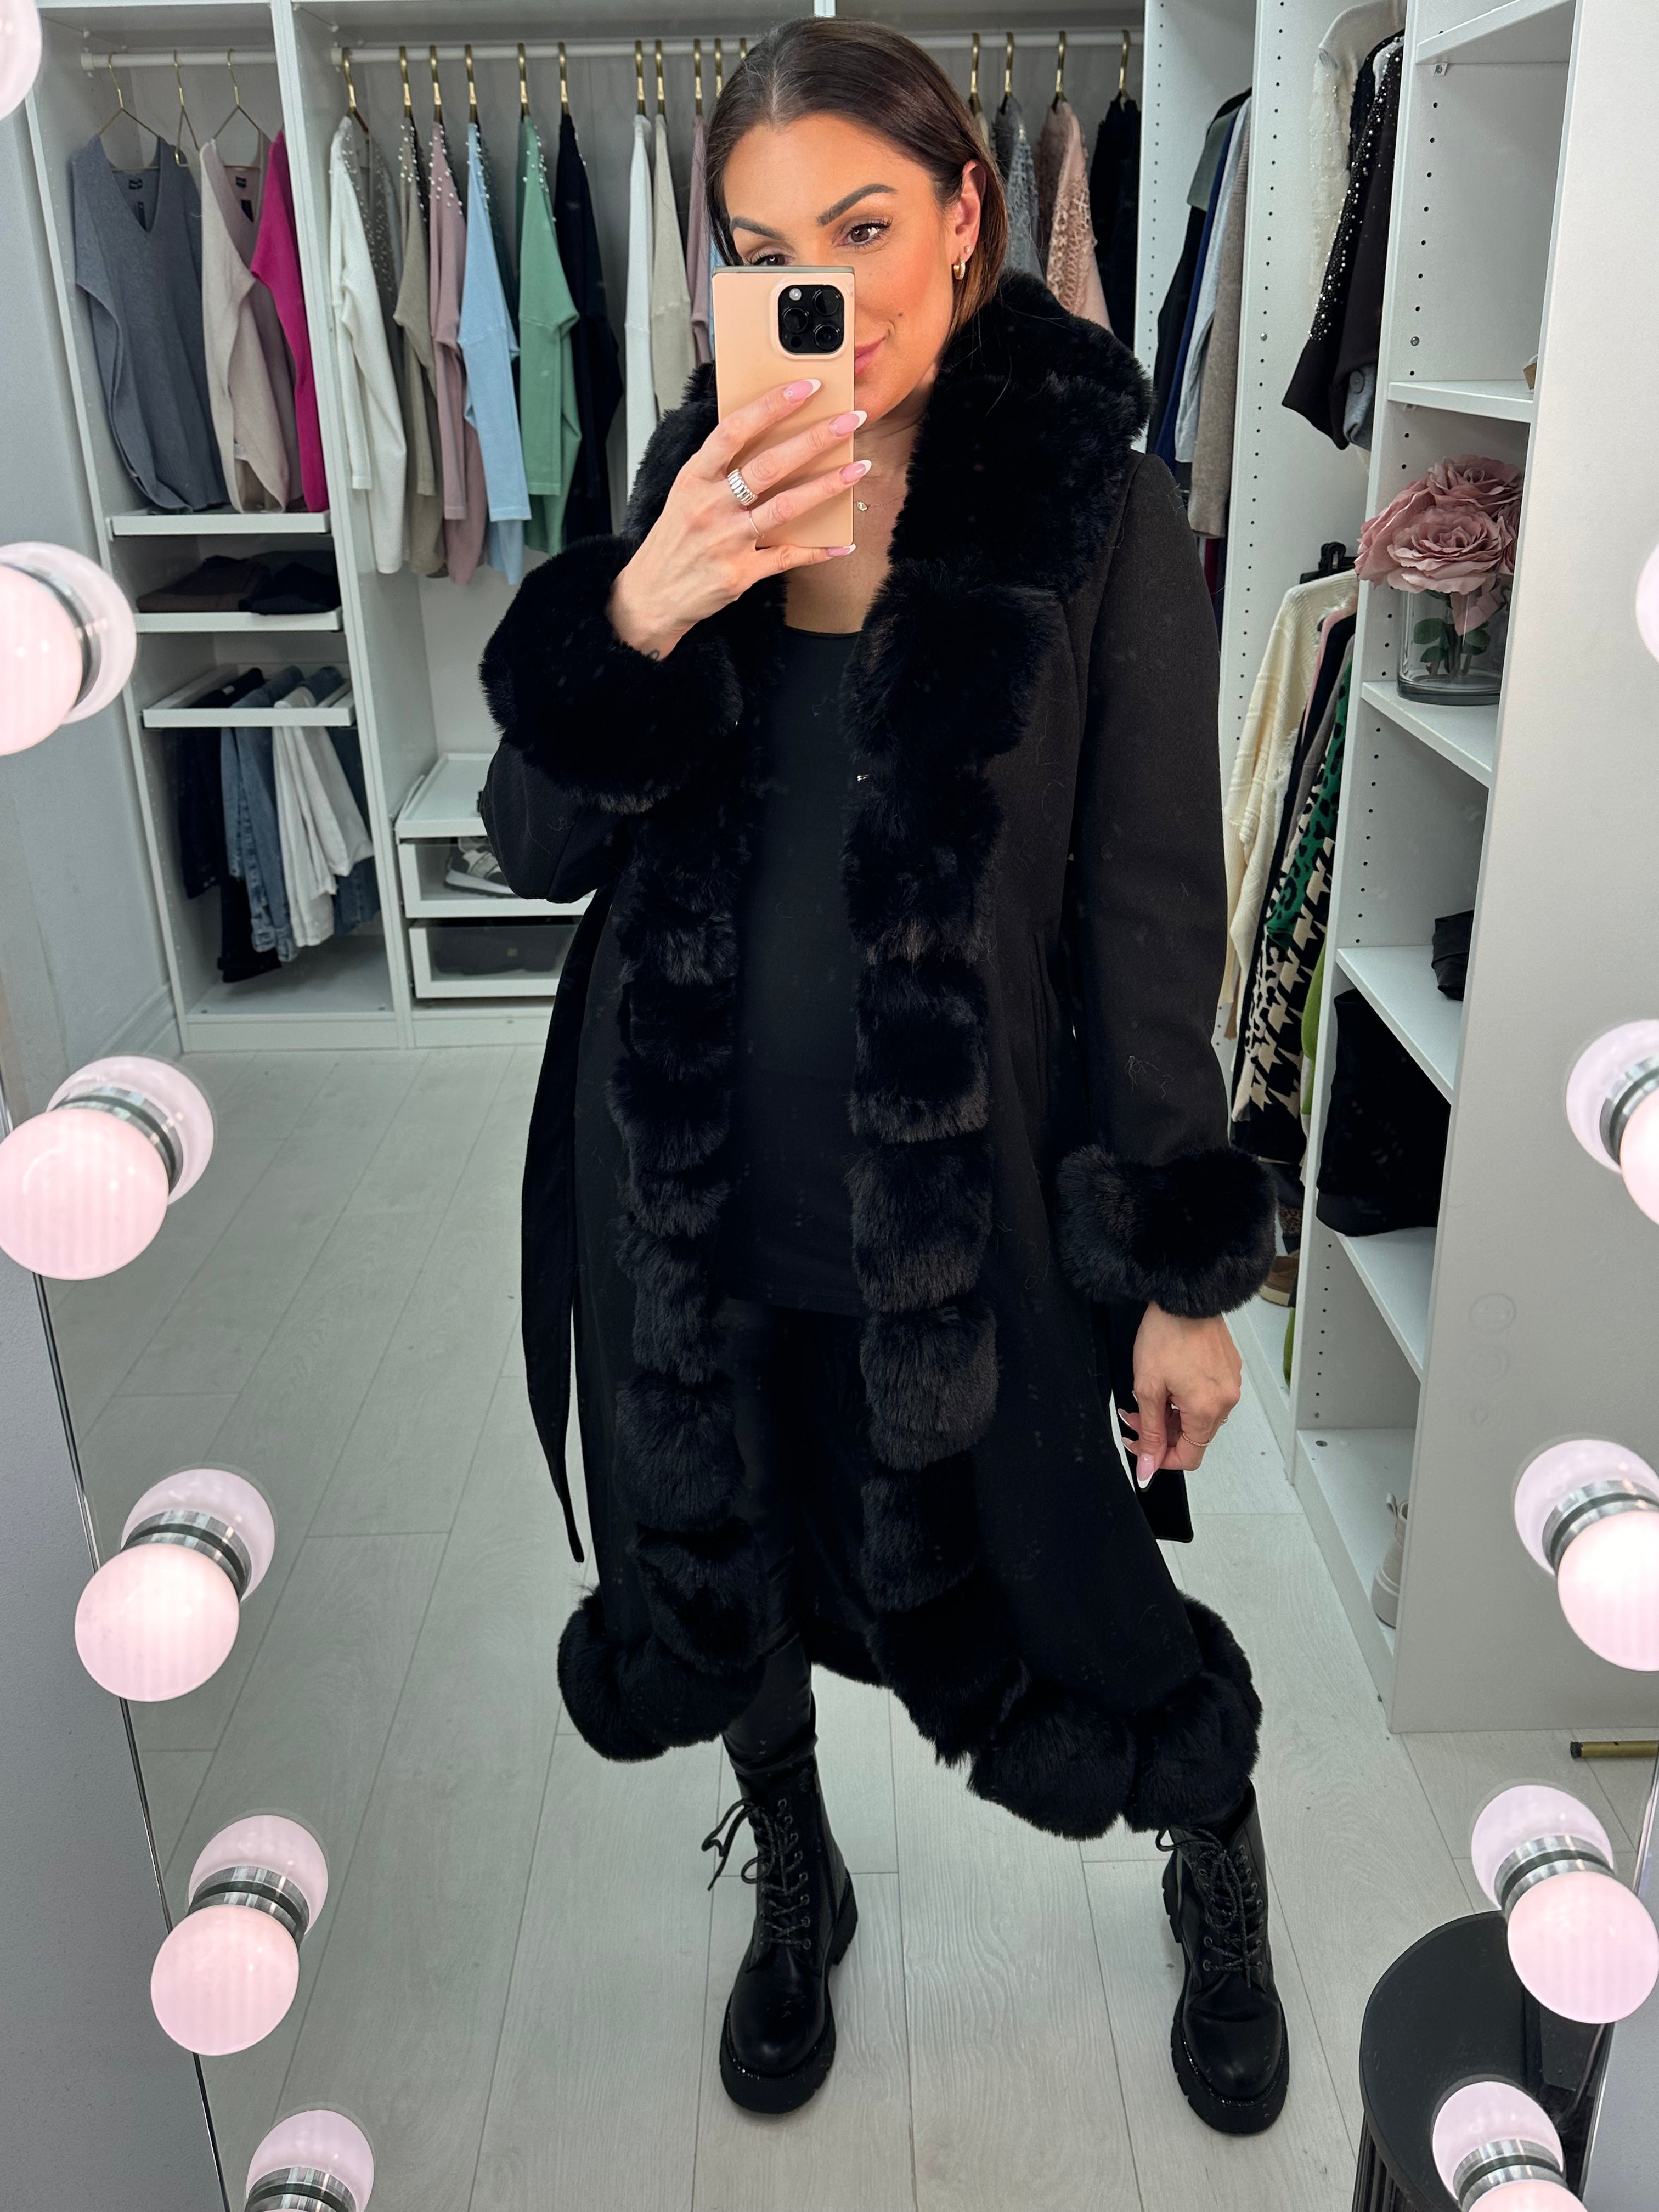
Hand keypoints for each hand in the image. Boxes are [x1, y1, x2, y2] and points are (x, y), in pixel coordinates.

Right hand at [608, 379, 870, 659]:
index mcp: (695, 479)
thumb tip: (761, 436)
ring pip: (785, 507)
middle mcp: (711, 507)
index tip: (804, 388)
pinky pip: (787, 557)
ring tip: (857, 469)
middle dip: (814, 440)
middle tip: (848, 421)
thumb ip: (718, 468)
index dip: (771, 407)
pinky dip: (818, 551)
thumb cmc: (672, 542)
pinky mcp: (741, 573)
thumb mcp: (685, 495)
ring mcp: (728, 541)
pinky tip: (843, 543)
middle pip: (769, 466)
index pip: (734, 431)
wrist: (652, 595)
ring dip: (826, 487)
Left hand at [1119, 1304, 1241, 1484]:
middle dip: (1161, 1433)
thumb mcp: (1148, 1387)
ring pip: (1199, 1418)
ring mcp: (1231, 1385)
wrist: (1185, 1296)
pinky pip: (1208, 1398)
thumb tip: (1147, 1467)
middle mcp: (1226, 1401)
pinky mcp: (1229, 1370)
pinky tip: (1168, 1382)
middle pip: (1193, 1437)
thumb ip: (1150, 1431)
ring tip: (1148, 1395)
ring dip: (1172, 1415)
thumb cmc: (1165, 1334)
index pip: (1189, 1457)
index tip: (1141, 1448)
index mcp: (1207, 1410)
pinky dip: (1186, 1399)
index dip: (1161, 1458)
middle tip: (1134, 1416)